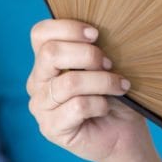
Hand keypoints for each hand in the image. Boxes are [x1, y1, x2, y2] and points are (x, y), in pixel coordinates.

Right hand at [26, 19, 148, 161]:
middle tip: (110, 64)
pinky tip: (107, 108)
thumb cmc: (114, 95)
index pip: (40, 33)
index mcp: (47, 61)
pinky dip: (100, 104)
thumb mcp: (106, 66)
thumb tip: (97, 35)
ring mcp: (40, 106)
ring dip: (102, 81)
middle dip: (88, 55)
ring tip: (120, 86)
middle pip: (51, 53)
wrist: (123, 133)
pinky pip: (77, 106)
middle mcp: (38, 82)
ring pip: (69, 82)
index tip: (96, 34)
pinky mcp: (50, 128)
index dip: (68, 28)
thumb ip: (93, 50)